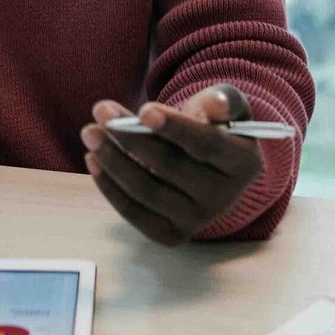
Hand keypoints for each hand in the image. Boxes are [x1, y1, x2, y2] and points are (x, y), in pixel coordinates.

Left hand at [79, 85, 263, 244]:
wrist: (211, 168)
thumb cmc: (215, 126)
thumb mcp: (226, 105)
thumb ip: (223, 100)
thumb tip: (214, 106)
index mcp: (243, 163)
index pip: (206, 144)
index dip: (174, 127)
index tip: (143, 109)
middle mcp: (224, 198)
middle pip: (170, 167)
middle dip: (131, 137)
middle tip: (100, 111)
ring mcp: (197, 221)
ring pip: (147, 191)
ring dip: (113, 160)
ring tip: (90, 132)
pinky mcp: (171, 235)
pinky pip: (135, 213)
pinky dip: (110, 188)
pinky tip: (93, 160)